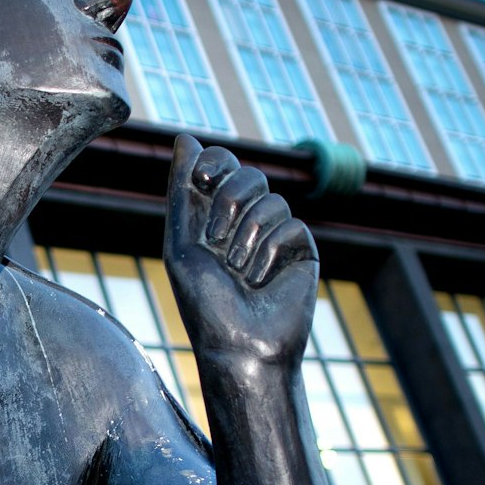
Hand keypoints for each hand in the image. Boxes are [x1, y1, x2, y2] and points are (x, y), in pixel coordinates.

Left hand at [164, 134, 318, 367]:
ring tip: (238, 272)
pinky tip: (262, 281)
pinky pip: (291, 225)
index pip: (222, 164)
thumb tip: (184, 138)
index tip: (204, 181)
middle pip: (249, 173)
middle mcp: (247, 221)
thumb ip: (182, 192)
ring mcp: (277, 235)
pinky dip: (270, 252)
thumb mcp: (181, 244)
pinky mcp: (303, 251)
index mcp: (214, 216)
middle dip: (230, 202)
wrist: (239, 345)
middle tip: (217, 238)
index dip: (216, 163)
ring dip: (247, 237)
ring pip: (271, 200)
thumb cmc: (204, 304)